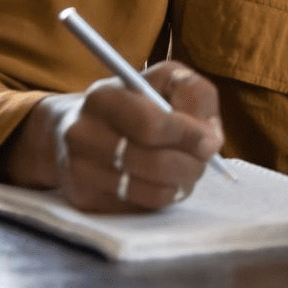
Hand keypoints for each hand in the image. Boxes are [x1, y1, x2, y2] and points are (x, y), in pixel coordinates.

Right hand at [0, 62, 223, 211]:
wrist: (75, 129)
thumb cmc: (134, 100)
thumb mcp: (165, 79)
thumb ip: (195, 94)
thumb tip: (211, 137)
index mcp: (103, 98)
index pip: (152, 125)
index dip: (189, 136)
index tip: (212, 143)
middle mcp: (83, 135)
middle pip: (154, 163)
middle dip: (191, 164)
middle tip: (204, 160)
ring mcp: (80, 171)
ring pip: (151, 191)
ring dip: (182, 183)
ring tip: (187, 170)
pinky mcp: (85, 200)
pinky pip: (140, 208)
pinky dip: (163, 196)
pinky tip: (164, 182)